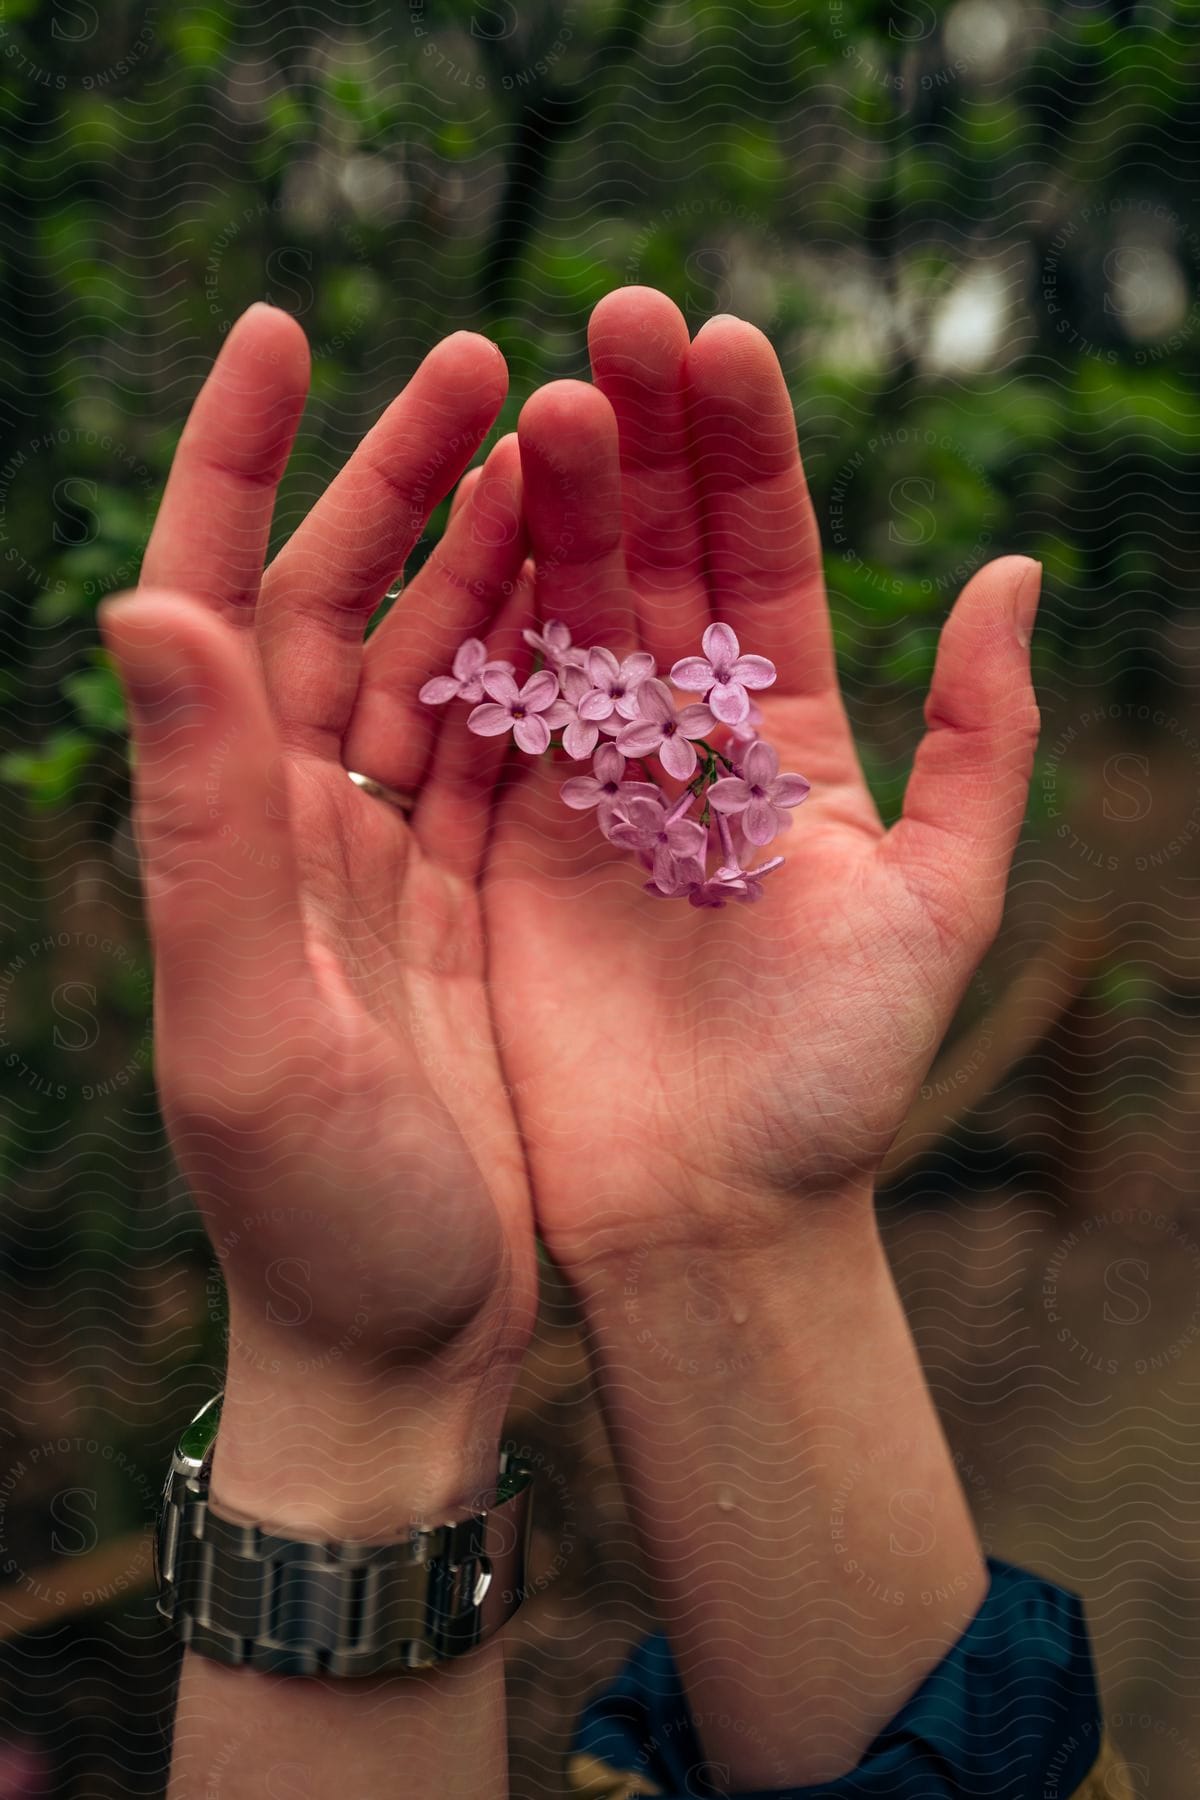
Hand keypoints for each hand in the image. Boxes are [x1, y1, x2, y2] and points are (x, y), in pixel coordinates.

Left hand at [103, 305, 537, 1532]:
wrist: (401, 1345)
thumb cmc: (314, 1214)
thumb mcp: (247, 1024)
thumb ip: (200, 820)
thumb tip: (144, 603)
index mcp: (234, 832)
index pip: (219, 604)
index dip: (238, 464)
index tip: (284, 333)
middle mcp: (300, 824)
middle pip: (344, 607)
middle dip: (400, 477)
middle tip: (486, 360)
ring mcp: (391, 861)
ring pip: (443, 664)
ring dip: (494, 554)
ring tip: (565, 447)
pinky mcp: (474, 906)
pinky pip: (515, 753)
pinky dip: (555, 666)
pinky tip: (604, 599)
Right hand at [482, 287, 1040, 1278]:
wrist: (711, 1212)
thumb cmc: (834, 1073)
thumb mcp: (941, 901)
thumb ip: (982, 740)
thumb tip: (1012, 566)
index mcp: (785, 739)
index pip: (765, 559)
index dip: (748, 451)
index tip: (726, 341)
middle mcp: (677, 740)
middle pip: (658, 556)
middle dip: (644, 439)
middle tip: (619, 319)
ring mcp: (578, 780)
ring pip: (564, 610)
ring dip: (560, 504)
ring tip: (552, 399)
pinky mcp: (493, 835)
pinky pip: (480, 704)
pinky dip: (475, 614)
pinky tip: (473, 520)